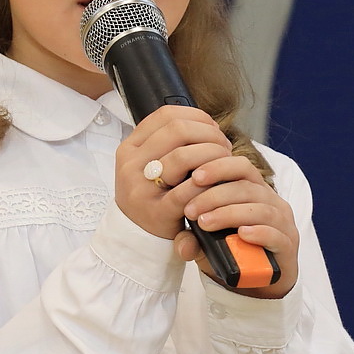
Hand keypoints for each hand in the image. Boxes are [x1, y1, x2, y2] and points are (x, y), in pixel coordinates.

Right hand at [116, 105, 232, 240]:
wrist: (135, 238)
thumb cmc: (150, 196)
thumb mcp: (148, 164)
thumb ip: (169, 143)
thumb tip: (205, 123)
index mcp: (130, 148)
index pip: (165, 115)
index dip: (196, 116)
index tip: (212, 128)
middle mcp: (131, 164)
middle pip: (177, 130)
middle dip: (209, 135)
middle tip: (223, 148)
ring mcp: (142, 189)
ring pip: (183, 155)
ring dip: (212, 156)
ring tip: (223, 164)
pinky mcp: (158, 212)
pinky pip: (189, 189)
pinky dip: (209, 184)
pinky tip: (218, 186)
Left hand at [173, 154, 299, 298]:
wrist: (257, 283)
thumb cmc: (233, 252)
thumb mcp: (208, 240)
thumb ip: (195, 236)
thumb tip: (182, 239)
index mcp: (254, 190)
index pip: (241, 167)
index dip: (219, 167)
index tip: (195, 177)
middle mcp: (271, 202)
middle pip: (246, 187)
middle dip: (215, 195)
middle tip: (190, 209)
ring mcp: (282, 223)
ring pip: (259, 209)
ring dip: (229, 214)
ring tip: (205, 223)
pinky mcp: (288, 246)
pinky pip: (275, 234)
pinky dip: (258, 232)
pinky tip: (241, 234)